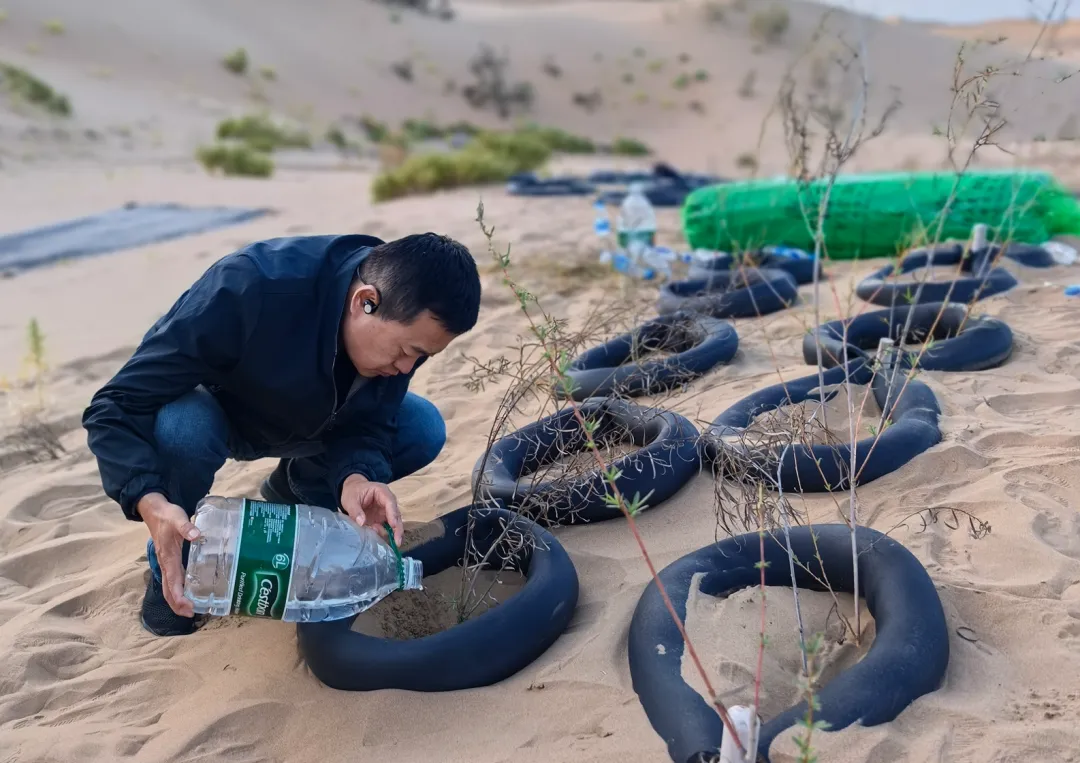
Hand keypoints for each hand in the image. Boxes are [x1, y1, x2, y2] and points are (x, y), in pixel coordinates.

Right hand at [138, 493, 199, 616]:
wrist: (154, 511)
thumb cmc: (167, 516)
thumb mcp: (178, 518)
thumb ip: (187, 527)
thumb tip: (196, 536)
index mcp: (168, 556)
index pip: (172, 582)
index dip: (179, 596)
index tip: (188, 607)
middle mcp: (165, 563)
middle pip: (168, 590)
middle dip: (177, 604)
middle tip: (191, 614)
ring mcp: (165, 563)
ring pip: (168, 587)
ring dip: (176, 600)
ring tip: (189, 610)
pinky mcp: (168, 560)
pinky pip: (171, 580)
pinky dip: (176, 591)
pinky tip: (186, 594)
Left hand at [340, 474, 402, 544]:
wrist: (351, 491)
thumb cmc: (352, 492)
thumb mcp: (351, 500)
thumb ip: (356, 510)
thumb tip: (362, 523)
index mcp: (382, 492)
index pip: (390, 502)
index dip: (393, 514)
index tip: (393, 525)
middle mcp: (387, 502)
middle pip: (396, 514)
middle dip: (398, 528)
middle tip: (397, 542)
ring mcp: (385, 511)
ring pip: (394, 523)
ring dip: (393, 534)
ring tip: (389, 544)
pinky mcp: (381, 519)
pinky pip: (386, 528)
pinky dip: (385, 535)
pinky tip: (382, 542)